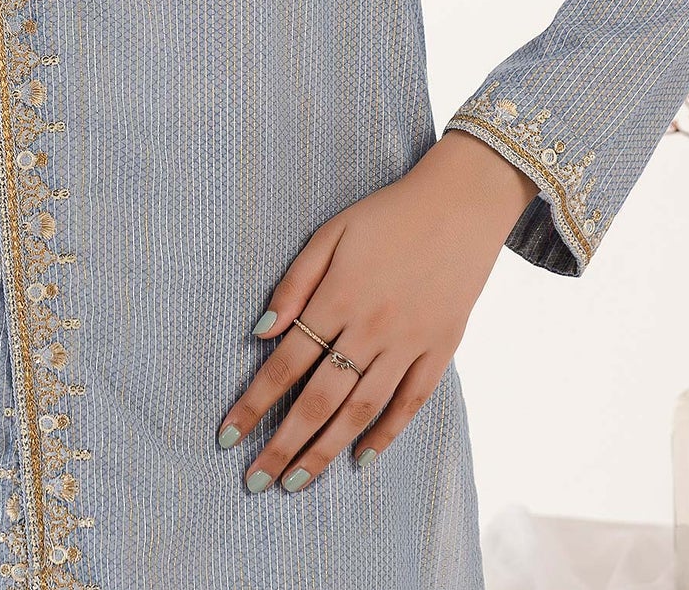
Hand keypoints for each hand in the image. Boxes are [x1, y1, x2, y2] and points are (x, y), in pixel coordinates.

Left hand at [215, 134, 536, 493]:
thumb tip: (260, 332)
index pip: (286, 363)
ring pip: (360, 411)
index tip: (227, 435)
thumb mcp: (331, 233)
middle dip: (283, 444)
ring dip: (325, 451)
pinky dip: (385, 435)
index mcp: (339, 297)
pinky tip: (361, 459)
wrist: (461, 204)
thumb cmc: (387, 215)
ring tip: (297, 483)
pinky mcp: (440, 351)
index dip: (254, 402)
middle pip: (319, 399)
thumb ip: (295, 283)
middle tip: (255, 481)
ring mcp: (409, 344)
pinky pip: (409, 404)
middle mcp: (371, 328)